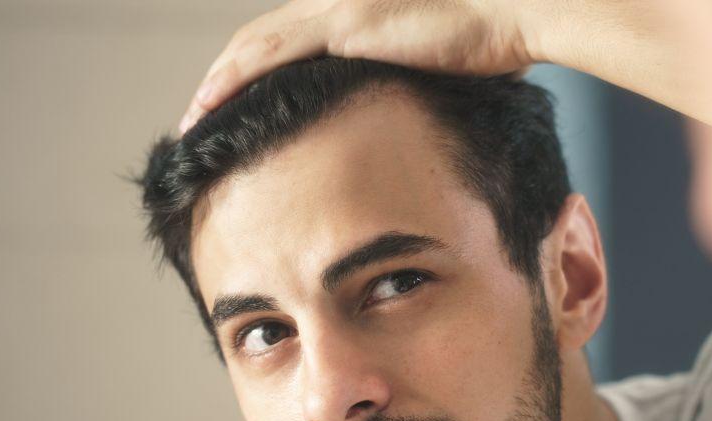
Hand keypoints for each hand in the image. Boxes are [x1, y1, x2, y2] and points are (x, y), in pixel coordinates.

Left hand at [180, 0, 532, 131]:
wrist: (518, 11)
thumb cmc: (499, 39)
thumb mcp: (447, 67)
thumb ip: (419, 81)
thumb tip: (423, 115)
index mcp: (361, 11)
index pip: (292, 38)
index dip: (259, 70)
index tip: (240, 105)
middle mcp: (340, 2)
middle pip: (263, 38)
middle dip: (226, 78)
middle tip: (201, 115)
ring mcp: (339, 8)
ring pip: (256, 45)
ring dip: (217, 83)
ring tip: (193, 119)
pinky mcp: (346, 25)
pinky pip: (271, 55)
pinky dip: (233, 80)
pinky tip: (209, 105)